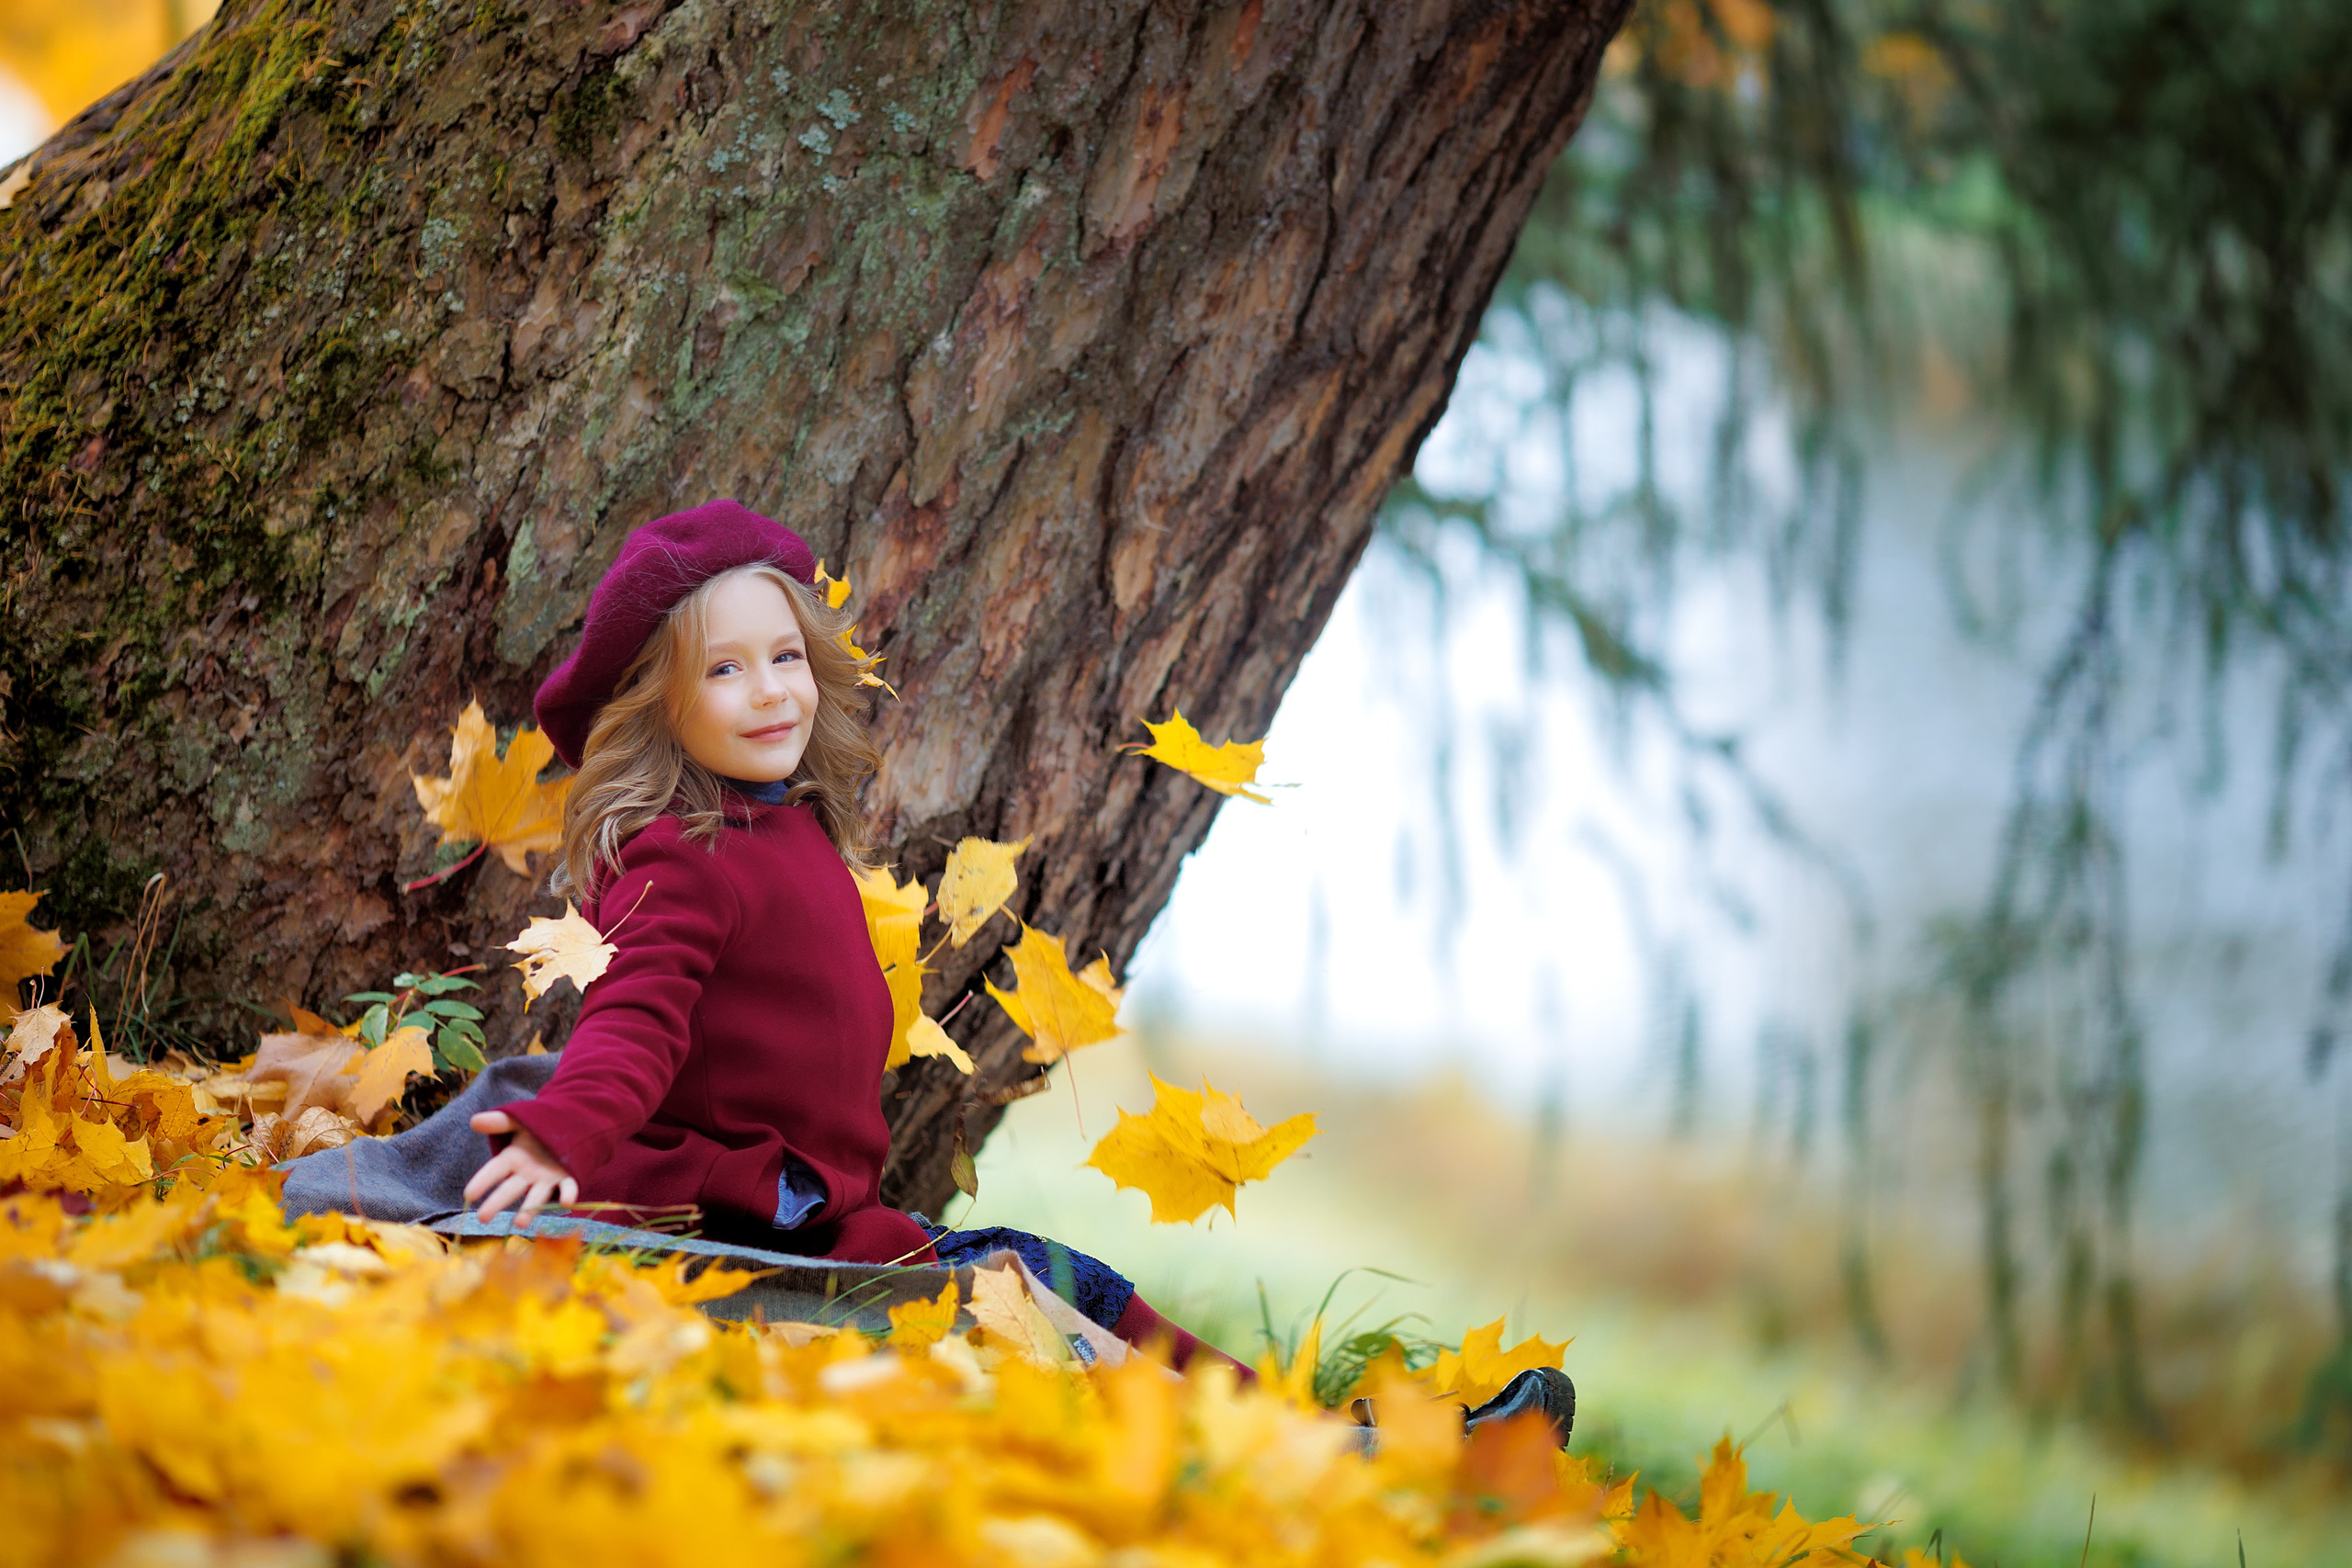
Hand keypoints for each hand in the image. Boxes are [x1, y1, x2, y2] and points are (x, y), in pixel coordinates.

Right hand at [464, 1110, 578, 1224]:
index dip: (481, 1182)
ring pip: (536, 1196)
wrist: (567, 1128)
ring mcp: (546, 1179)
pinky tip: (567, 1202)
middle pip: (510, 1190)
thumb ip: (499, 1121)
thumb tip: (474, 1120)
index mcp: (512, 1159)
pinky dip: (568, 1194)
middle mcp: (526, 1174)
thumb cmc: (536, 1129)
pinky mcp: (567, 1178)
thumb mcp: (518, 1122)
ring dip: (529, 1209)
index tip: (468, 1195)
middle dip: (496, 1203)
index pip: (493, 1171)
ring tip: (520, 1224)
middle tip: (483, 1218)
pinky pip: (567, 1187)